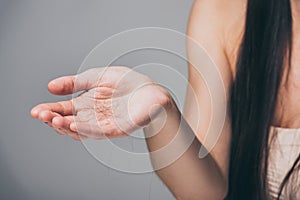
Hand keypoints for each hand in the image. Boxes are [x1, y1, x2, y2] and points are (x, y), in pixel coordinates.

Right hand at [31, 66, 171, 139]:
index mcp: (86, 104)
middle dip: (53, 120)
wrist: (149, 90)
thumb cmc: (127, 83)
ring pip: (80, 130)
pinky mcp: (117, 129)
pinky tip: (75, 125)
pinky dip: (86, 129)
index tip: (36, 111)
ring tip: (55, 120)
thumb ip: (74, 82)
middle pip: (68, 122)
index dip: (49, 111)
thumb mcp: (96, 77)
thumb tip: (49, 87)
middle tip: (42, 115)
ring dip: (67, 127)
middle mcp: (92, 116)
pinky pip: (99, 131)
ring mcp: (103, 124)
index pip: (63, 111)